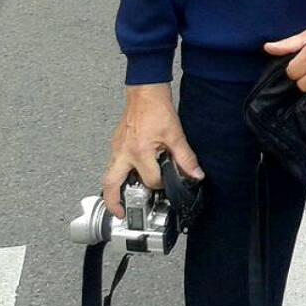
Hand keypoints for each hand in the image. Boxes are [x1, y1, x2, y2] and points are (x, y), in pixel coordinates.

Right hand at [102, 83, 202, 218]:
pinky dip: (118, 174)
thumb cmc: (157, 108)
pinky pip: (113, 164)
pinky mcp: (116, 143)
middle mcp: (123, 153)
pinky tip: (129, 175)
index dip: (162, 183)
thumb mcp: (175, 134)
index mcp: (138, 152)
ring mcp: (116, 148)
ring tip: (123, 200)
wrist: (146, 92)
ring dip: (115, 189)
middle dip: (114, 203)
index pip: (150, 180)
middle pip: (111, 185)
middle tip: (122, 214)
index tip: (169, 182)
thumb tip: (195, 174)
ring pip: (109, 175)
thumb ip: (186, 157)